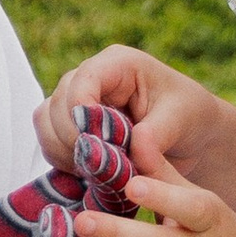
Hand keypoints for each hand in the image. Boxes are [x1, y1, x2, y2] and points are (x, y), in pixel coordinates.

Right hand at [37, 44, 228, 184]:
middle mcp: (89, 78)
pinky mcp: (68, 126)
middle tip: (103, 166)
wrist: (189, 136)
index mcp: (117, 64)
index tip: (95, 144)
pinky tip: (89, 172)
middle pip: (58, 105)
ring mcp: (75, 102)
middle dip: (76, 140)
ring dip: (66, 152)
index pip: (83, 81)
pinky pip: (49, 142)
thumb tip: (135, 148)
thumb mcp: (182, 118)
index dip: (82, 112)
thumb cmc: (188, 116)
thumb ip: (157, 133)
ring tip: (97, 171)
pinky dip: (63, 161)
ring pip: (46, 124)